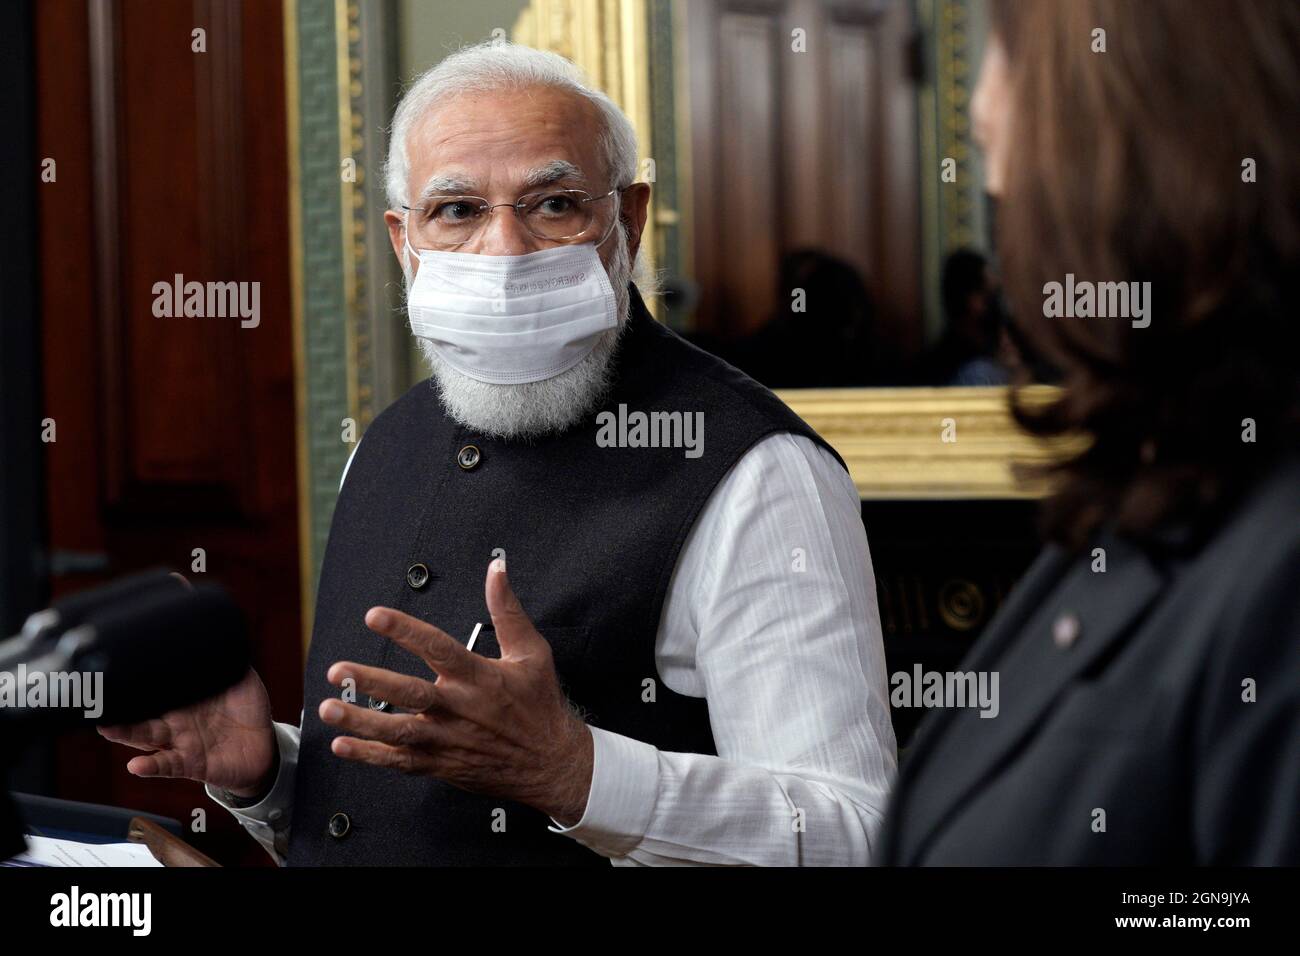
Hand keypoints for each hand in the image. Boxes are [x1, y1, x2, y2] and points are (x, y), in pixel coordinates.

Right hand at [98, 667, 276, 798]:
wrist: (264, 744)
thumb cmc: (246, 709)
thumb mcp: (240, 678)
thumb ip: (227, 659)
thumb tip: (218, 632)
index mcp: (182, 696)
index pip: (153, 686)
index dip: (134, 678)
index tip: (112, 667)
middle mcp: (174, 718)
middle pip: (139, 710)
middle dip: (117, 704)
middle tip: (96, 695)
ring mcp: (179, 741)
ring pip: (145, 736)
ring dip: (125, 733)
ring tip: (106, 727)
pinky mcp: (189, 764)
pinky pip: (167, 765)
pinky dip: (151, 766)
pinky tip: (136, 765)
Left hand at [319, 559, 593, 824]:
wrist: (552, 763)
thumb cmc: (540, 705)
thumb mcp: (532, 652)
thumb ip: (507, 609)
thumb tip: (497, 569)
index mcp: (479, 677)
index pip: (438, 648)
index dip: (405, 630)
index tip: (375, 616)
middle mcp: (459, 709)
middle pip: (409, 694)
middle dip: (370, 682)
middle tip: (337, 670)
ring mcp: (447, 740)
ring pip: (397, 731)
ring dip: (361, 722)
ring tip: (328, 709)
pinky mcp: (441, 764)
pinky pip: (399, 761)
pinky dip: (369, 755)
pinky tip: (342, 745)